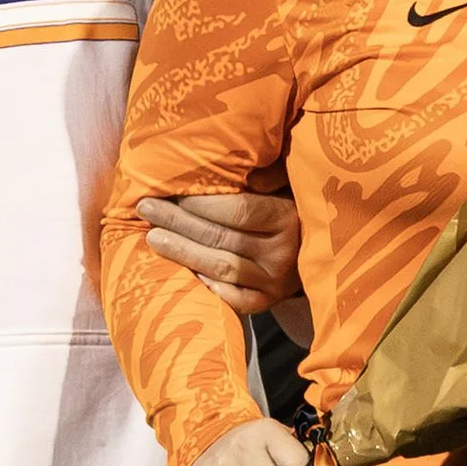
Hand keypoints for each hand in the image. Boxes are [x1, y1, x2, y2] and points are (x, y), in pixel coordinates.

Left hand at [140, 175, 310, 346]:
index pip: (236, 211)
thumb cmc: (292, 207)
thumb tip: (234, 163)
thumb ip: (264, 173)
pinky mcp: (269, 303)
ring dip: (182, 252)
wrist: (321, 250)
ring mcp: (276, 282)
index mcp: (287, 217)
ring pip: (221, 268)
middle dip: (178, 222)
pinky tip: (185, 272)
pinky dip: (209, 287)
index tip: (170, 191)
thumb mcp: (285, 184)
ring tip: (152, 237)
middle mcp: (283, 253)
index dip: (200, 204)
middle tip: (145, 208)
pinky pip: (234, 299)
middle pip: (221, 238)